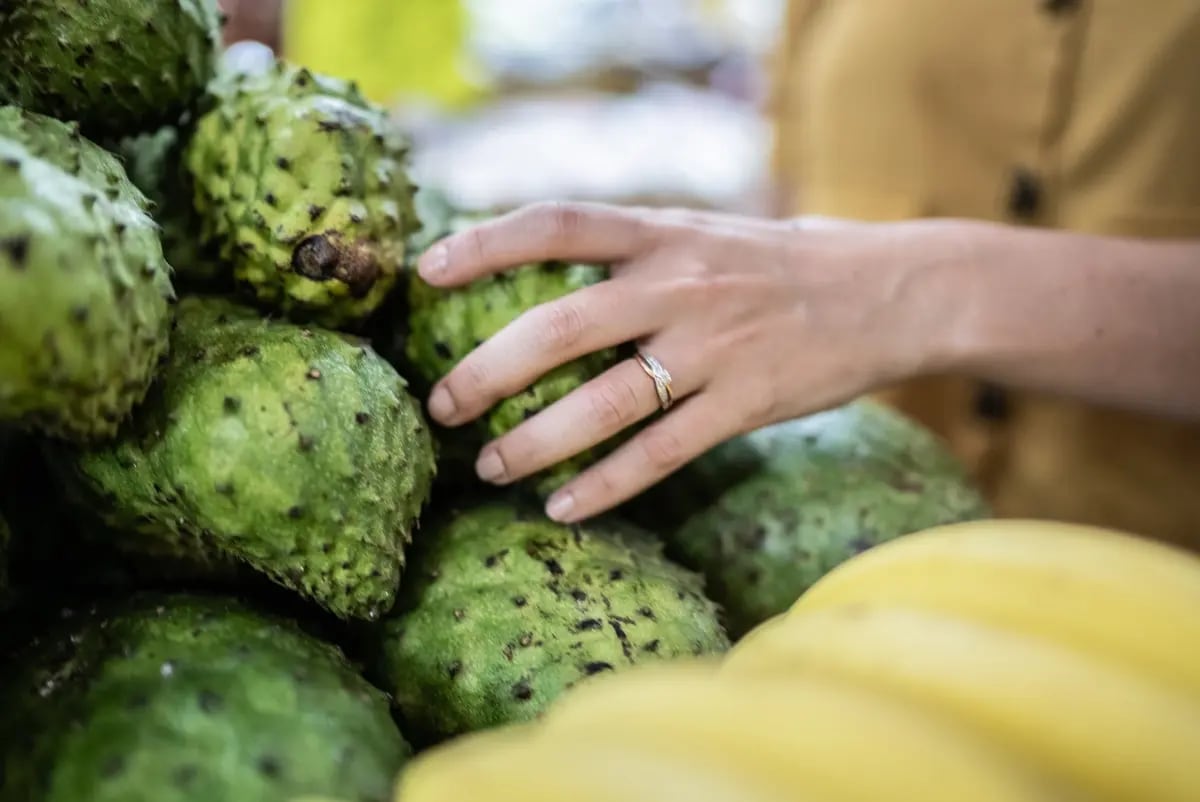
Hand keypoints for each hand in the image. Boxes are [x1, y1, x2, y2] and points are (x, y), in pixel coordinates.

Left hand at [416, 202, 957, 522]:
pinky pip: (661, 454)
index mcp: (665, 231)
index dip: (485, 242)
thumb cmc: (783, 263)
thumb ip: (635, 249)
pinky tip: (562, 509)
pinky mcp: (748, 403)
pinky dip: (605, 487)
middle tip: (441, 406)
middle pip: (562, 326)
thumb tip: (546, 268)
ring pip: (606, 404)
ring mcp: (717, 347)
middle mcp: (683, 284)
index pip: (558, 223)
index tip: (426, 272)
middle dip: (487, 370)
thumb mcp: (706, 233)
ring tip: (488, 467)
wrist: (893, 289)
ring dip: (535, 443)